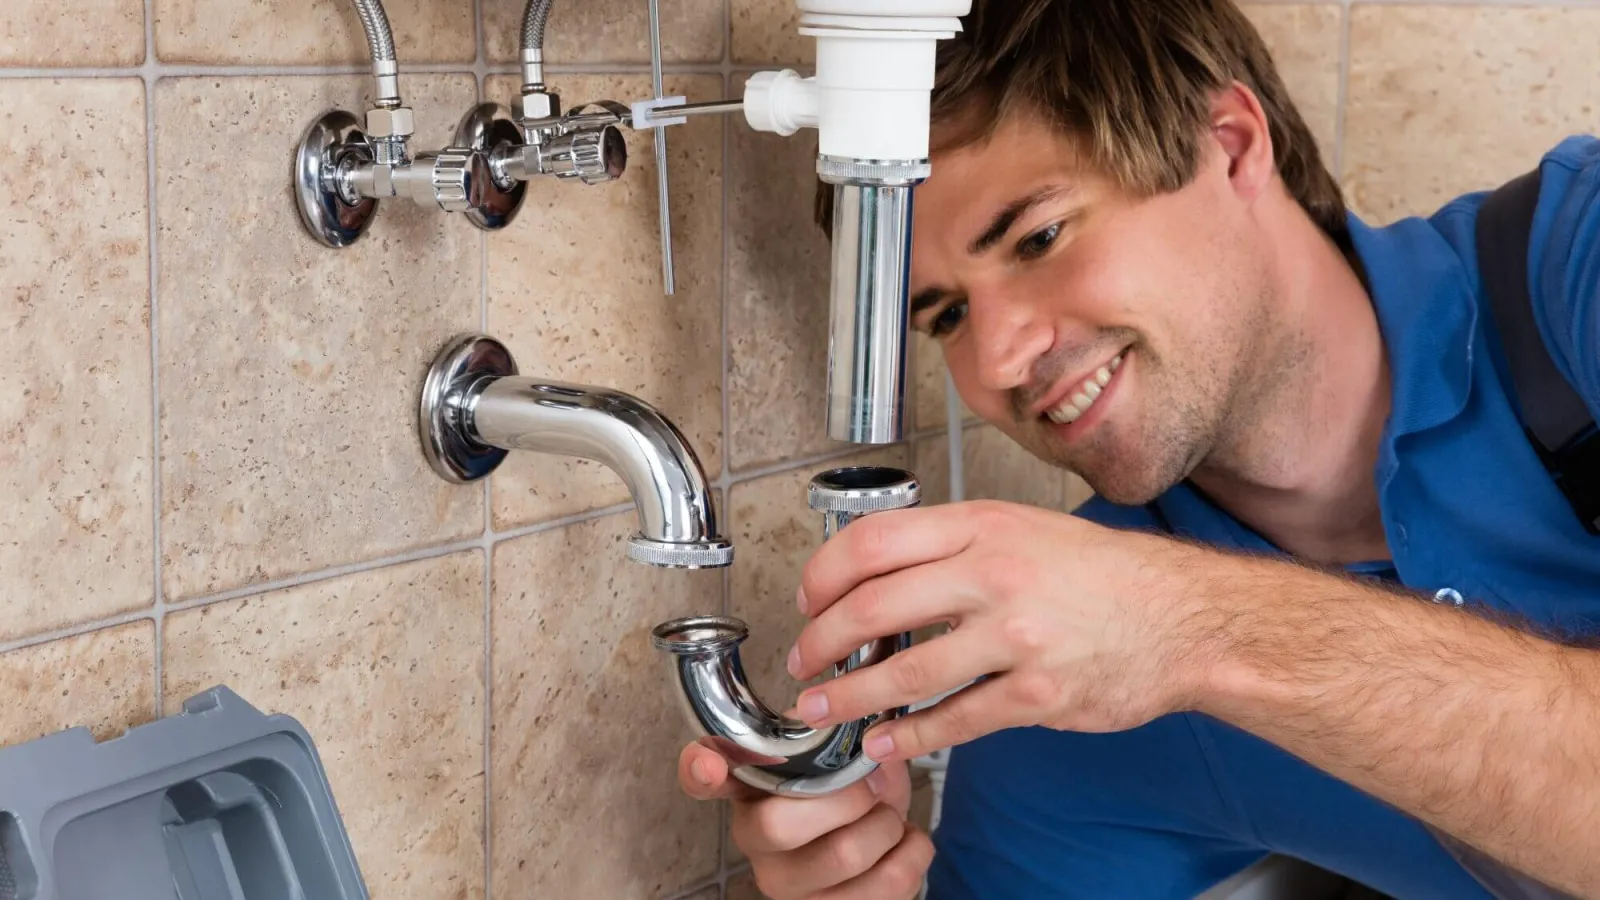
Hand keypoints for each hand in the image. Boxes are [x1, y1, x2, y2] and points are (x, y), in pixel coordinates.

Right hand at [677, 741, 931, 898]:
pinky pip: (887, 884)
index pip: (701, 779)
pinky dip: (913, 852)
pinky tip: (904, 842)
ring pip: (844, 855)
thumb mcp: (840, 746)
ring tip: (888, 818)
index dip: (700, 772)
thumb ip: (832, 731)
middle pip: (780, 825)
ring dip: (888, 826)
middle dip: (847, 798)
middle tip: (871, 789)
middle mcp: (755, 839)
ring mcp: (786, 884)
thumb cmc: (854, 785)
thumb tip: (850, 734)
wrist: (887, 828)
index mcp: (750, 786)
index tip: (709, 765)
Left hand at [786, 500, 1228, 762]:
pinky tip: (886, 742)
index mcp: (984, 527)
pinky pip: (955, 721)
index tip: (806, 599)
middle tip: (802, 661)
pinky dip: (910, 738)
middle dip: (822, 642)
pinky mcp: (1038, 694)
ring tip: (823, 708)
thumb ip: (954, 545)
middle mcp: (995, 575)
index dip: (823, 574)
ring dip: (850, 698)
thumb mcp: (1024, 529)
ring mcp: (1017, 637)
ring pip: (905, 673)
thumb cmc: (1103, 574)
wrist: (1185, 617)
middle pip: (874, 607)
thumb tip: (878, 572)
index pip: (873, 542)